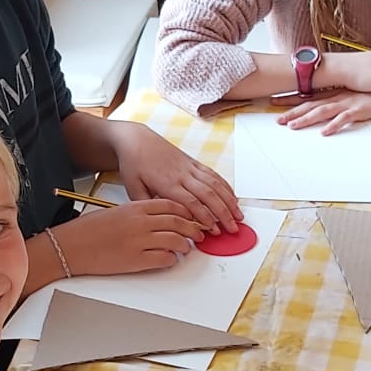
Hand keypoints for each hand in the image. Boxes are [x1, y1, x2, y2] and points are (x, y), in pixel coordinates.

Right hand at [62, 200, 201, 274]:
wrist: (70, 247)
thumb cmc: (88, 230)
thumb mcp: (115, 213)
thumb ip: (137, 214)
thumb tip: (158, 220)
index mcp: (135, 207)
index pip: (171, 205)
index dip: (186, 212)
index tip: (191, 217)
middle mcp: (140, 222)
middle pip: (178, 222)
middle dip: (193, 229)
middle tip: (198, 234)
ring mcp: (139, 241)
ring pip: (176, 241)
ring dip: (185, 246)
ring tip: (186, 249)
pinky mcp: (136, 260)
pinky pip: (164, 259)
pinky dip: (172, 259)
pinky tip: (170, 259)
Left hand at [111, 125, 242, 234]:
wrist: (136, 140)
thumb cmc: (134, 164)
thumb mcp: (132, 187)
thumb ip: (146, 205)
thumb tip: (158, 222)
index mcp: (167, 183)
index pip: (190, 202)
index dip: (204, 217)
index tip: (213, 230)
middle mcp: (182, 174)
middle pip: (208, 194)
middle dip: (223, 212)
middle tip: (232, 228)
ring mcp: (189, 167)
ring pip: (215, 184)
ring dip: (229, 201)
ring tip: (238, 216)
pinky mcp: (193, 162)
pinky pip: (213, 175)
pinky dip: (225, 187)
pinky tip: (232, 198)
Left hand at [279, 89, 370, 134]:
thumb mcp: (358, 93)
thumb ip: (345, 97)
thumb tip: (333, 103)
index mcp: (338, 91)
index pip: (310, 95)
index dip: (292, 99)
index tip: (276, 102)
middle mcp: (340, 95)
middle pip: (311, 104)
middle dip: (292, 112)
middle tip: (276, 120)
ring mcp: (349, 102)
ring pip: (322, 111)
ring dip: (306, 119)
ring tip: (292, 127)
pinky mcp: (361, 109)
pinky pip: (344, 119)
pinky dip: (333, 125)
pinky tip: (324, 132)